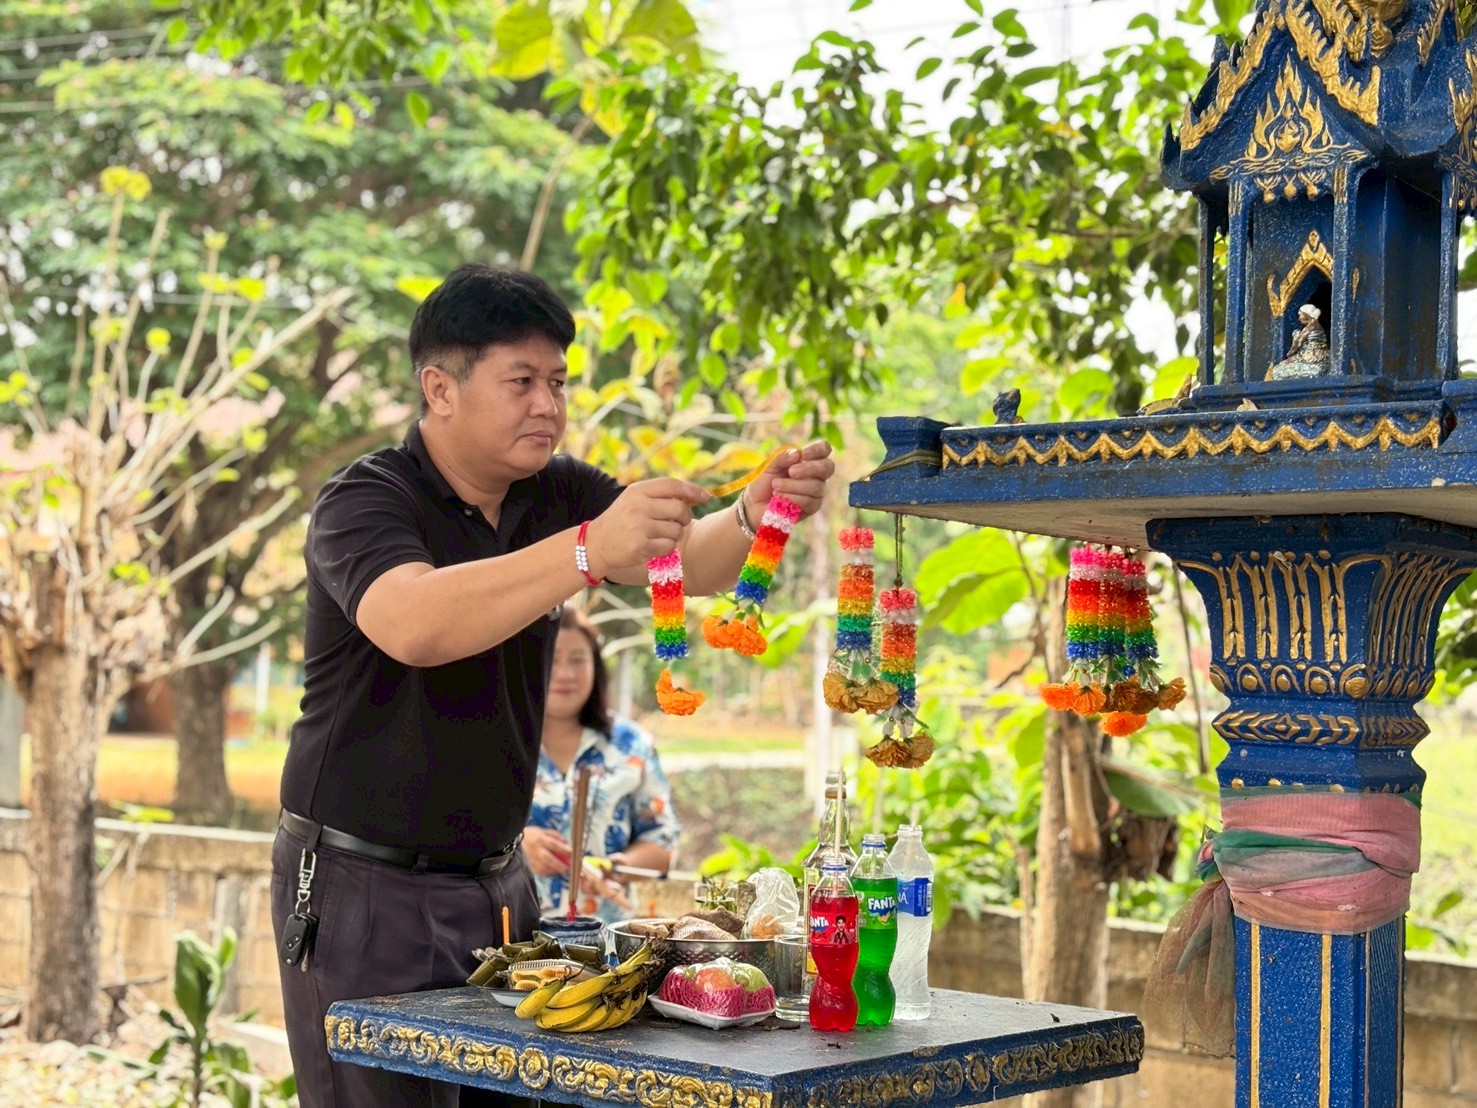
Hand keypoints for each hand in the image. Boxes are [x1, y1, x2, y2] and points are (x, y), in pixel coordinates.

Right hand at [521, 826, 571, 876]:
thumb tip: (566, 843)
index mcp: (539, 839)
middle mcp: (534, 850)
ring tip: (562, 870)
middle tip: (568, 868)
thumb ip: (555, 836)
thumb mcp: (542, 831)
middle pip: (548, 859)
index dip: (564, 849)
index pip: (554, 844)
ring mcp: (530, 859)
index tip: (572, 853)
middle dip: (559, 864)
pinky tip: (552, 872)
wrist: (511, 841)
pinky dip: (547, 873)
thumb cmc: (530, 835)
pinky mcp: (527, 867)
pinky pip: (538, 872)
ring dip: (554, 870)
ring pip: (543, 868)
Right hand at [586, 478, 710, 576]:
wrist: (597, 543)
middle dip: (685, 517)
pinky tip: (653, 546)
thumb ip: (661, 495)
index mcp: (638, 491)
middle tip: (679, 522)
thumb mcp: (636, 500)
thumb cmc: (623, 519)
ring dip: (674, 535)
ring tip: (660, 534)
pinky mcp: (640, 546)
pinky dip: (666, 548)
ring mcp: (639, 527)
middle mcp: (638, 506)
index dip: (693, 490)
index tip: (706, 497)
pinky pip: (669, 547)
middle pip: (680, 509)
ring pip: (677, 530)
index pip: (672, 485)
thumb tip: (696, 496)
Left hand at [741, 441, 835, 523]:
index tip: (803, 454)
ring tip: (776, 486)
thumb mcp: (769, 466)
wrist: (755, 505)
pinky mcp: (812, 507)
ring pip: (816, 486)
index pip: (824, 450)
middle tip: (791, 472)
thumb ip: (782, 458)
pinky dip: (792, 498)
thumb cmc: (764, 483)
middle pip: (827, 467)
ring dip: (793, 485)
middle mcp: (816, 475)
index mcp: (808, 460)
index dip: (817, 450)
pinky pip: (809, 501)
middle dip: (809, 468)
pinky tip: (779, 498)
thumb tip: (797, 454)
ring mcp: (816, 492)